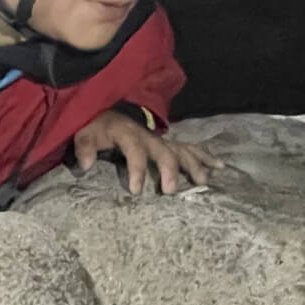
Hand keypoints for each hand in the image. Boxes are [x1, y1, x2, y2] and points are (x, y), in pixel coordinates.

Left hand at [73, 112, 213, 194]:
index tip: (136, 191)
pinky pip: (190, 149)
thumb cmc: (96, 127)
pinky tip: (220, 167)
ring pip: (183, 150)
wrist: (107, 112)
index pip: (135, 151)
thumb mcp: (84, 134)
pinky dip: (205, 157)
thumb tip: (85, 164)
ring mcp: (161, 139)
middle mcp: (149, 136)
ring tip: (203, 182)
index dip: (137, 170)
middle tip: (170, 192)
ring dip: (194, 165)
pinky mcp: (168, 143)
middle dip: (170, 171)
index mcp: (129, 134)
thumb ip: (84, 147)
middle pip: (165, 152)